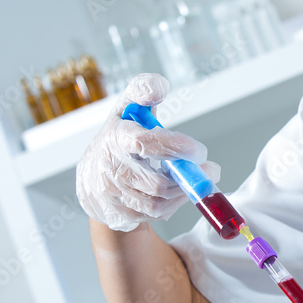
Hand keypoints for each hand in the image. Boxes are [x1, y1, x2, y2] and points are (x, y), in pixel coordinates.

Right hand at [75, 74, 220, 231]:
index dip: (176, 147)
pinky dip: (172, 204)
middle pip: (158, 183)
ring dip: (183, 192)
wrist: (93, 178)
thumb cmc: (120, 138)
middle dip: (190, 178)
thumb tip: (159, 87)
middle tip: (210, 170)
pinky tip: (175, 192)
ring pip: (159, 202)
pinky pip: (155, 214)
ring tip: (192, 179)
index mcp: (116, 138)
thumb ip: (144, 91)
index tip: (200, 151)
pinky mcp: (118, 215)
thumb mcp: (128, 108)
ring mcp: (112, 195)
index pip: (146, 143)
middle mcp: (110, 168)